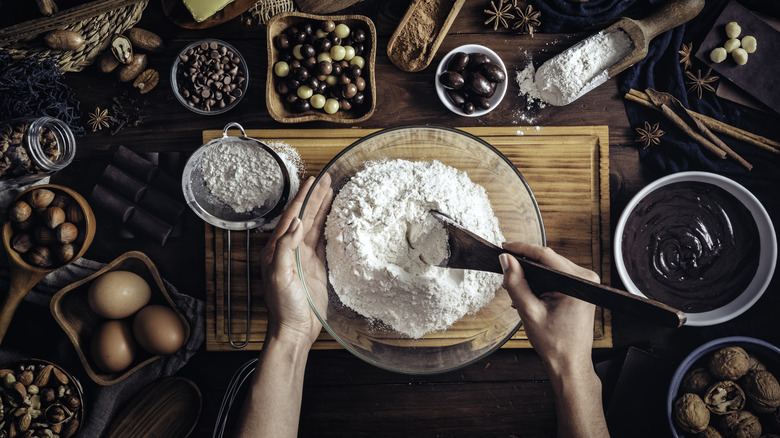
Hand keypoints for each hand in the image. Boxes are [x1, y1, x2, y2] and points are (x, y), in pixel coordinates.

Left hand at [259, 174, 332, 347]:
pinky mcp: (316, 267)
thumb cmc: (283, 306)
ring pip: (314, 226)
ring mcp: (304, 258)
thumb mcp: (280, 276)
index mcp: (277, 249)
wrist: (295, 330)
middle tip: (327, 178)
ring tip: (332, 191)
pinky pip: (323, 241)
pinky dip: (329, 226)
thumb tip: (297, 223)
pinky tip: (335, 217)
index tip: (313, 181)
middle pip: (304, 216)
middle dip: (315, 197)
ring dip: (322, 208)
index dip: (303, 198)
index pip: (292, 217)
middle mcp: (290, 250)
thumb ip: (285, 249)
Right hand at [499, 242, 598, 375]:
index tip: (505, 247)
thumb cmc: (555, 342)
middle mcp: (586, 279)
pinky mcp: (581, 288)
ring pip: (552, 266)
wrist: (569, 362)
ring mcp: (586, 283)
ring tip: (517, 285)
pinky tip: (530, 291)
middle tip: (506, 271)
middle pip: (549, 259)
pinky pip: (557, 275)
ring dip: (533, 273)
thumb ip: (516, 283)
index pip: (545, 255)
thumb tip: (506, 260)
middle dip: (526, 264)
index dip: (522, 249)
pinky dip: (542, 279)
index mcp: (577, 282)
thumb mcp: (529, 311)